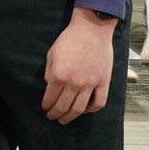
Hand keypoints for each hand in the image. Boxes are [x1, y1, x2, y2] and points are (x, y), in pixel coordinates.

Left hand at [41, 7, 116, 123]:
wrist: (91, 30)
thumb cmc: (69, 39)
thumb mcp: (52, 54)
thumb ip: (49, 72)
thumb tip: (49, 86)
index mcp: (59, 75)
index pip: (50, 98)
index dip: (46, 105)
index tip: (44, 108)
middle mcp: (74, 83)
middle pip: (64, 106)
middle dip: (56, 114)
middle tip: (52, 117)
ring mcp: (90, 84)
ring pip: (80, 108)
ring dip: (71, 117)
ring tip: (65, 119)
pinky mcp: (103, 82)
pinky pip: (99, 102)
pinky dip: (91, 110)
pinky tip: (85, 110)